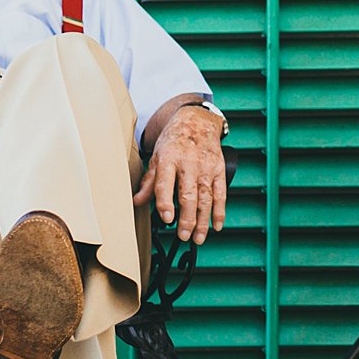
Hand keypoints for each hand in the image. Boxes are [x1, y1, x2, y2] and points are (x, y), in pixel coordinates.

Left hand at [135, 104, 226, 243]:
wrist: (197, 121)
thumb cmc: (174, 141)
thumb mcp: (157, 157)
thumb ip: (149, 182)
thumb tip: (137, 202)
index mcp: (169, 159)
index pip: (165, 184)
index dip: (165, 203)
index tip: (167, 220)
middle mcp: (189, 163)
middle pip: (189, 195)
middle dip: (187, 218)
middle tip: (183, 235)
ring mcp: (206, 167)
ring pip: (206, 198)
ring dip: (203, 221)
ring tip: (198, 238)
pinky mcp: (219, 170)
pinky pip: (221, 193)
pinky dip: (220, 211)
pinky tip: (216, 225)